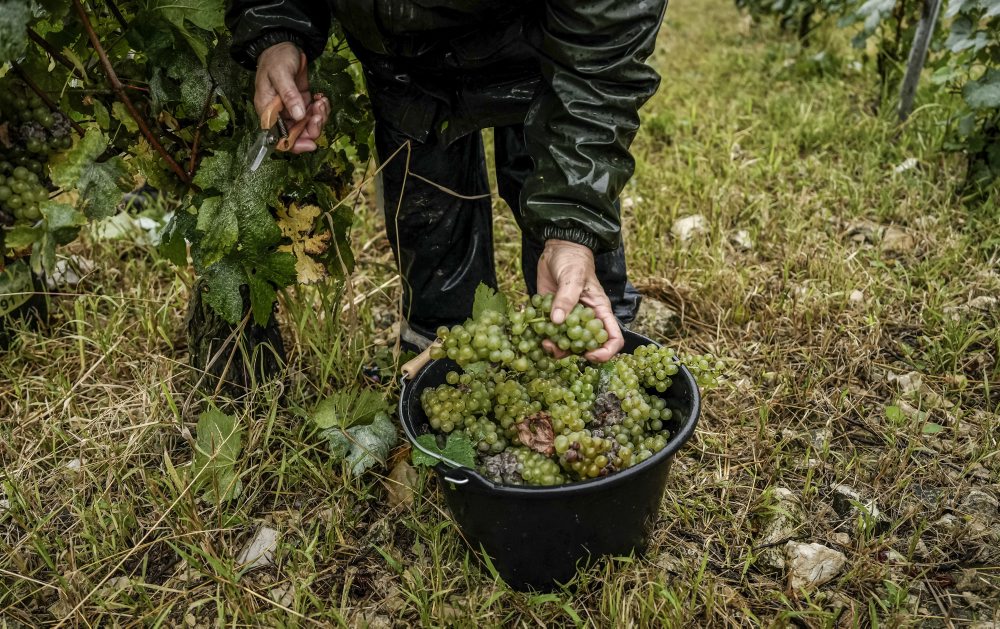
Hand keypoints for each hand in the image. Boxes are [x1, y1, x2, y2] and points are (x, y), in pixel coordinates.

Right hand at [255, 42, 329, 152]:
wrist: (284, 45)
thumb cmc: (276, 58)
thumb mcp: (281, 74)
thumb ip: (289, 95)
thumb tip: (298, 115)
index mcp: (268, 111)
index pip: (278, 138)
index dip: (294, 144)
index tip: (311, 143)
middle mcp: (279, 114)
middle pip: (297, 135)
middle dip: (312, 129)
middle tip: (319, 114)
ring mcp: (292, 109)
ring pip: (308, 126)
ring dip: (319, 118)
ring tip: (321, 101)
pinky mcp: (302, 103)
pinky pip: (314, 114)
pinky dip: (321, 109)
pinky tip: (321, 97)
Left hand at [536, 239, 624, 362]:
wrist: (557, 249)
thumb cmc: (573, 260)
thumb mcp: (573, 276)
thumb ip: (566, 298)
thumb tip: (558, 321)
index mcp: (600, 311)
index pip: (613, 339)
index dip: (605, 352)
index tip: (589, 355)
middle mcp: (586, 319)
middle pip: (587, 347)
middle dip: (573, 353)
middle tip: (555, 348)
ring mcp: (569, 319)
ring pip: (567, 344)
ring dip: (556, 348)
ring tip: (544, 343)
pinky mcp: (553, 316)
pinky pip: (551, 334)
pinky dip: (544, 338)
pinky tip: (536, 333)